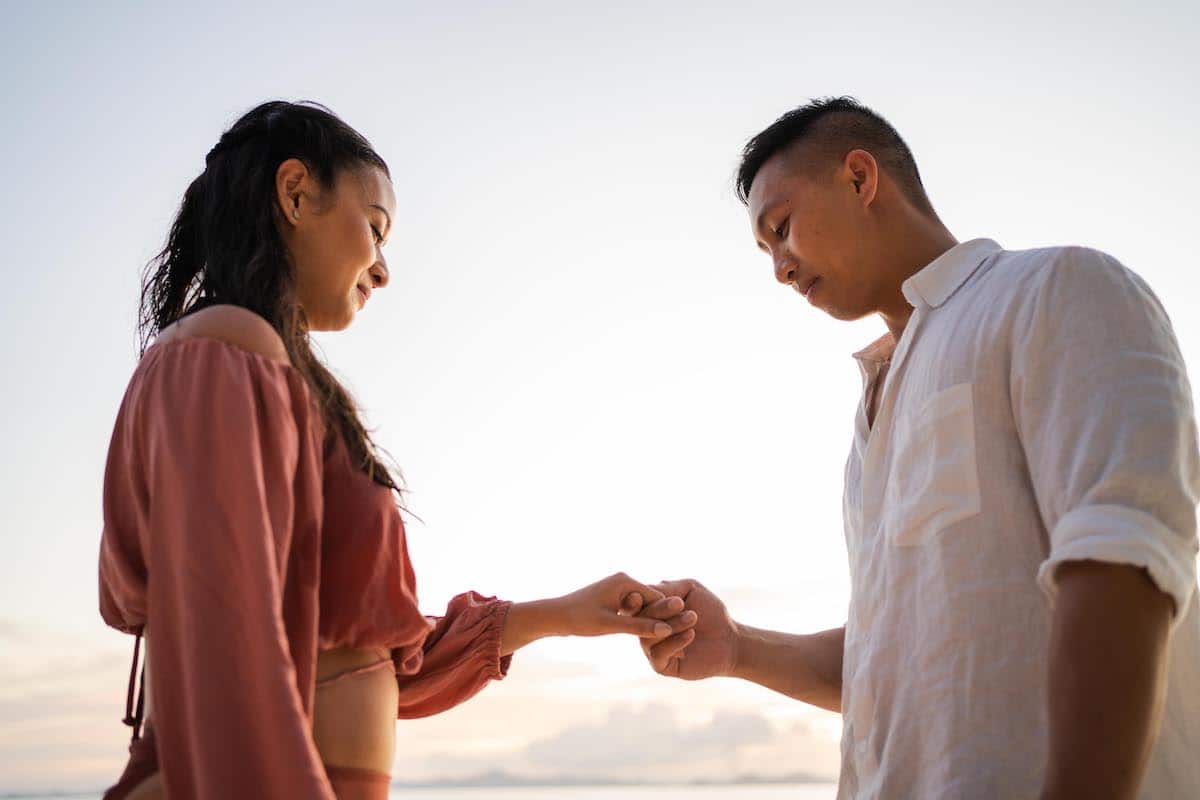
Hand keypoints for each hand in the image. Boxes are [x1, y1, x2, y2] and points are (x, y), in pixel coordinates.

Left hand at [554, 572, 696, 639]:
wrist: (555, 616)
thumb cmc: (580, 619)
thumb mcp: (611, 624)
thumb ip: (640, 627)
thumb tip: (667, 630)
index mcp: (625, 581)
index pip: (657, 597)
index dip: (670, 613)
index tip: (687, 628)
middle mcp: (624, 581)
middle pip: (652, 601)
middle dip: (664, 617)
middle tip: (686, 632)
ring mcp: (619, 590)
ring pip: (644, 608)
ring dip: (653, 621)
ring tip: (673, 636)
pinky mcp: (614, 600)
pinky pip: (635, 611)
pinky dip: (641, 622)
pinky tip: (652, 636)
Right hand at [636, 579, 737, 679]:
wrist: (729, 639)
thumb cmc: (710, 612)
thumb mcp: (690, 590)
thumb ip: (666, 588)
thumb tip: (641, 592)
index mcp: (650, 609)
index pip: (632, 603)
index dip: (633, 599)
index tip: (641, 596)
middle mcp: (647, 629)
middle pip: (639, 619)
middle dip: (660, 609)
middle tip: (681, 603)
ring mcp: (652, 648)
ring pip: (648, 636)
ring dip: (671, 625)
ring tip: (692, 618)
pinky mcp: (662, 666)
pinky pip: (657, 654)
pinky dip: (674, 642)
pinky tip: (691, 634)